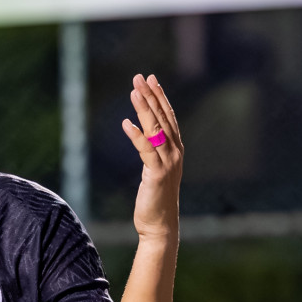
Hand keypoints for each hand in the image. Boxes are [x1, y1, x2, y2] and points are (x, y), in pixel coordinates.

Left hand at [121, 74, 183, 243]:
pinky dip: (137, 136)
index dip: (160, 97)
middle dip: (151, 95)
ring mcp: (168, 163)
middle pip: (163, 118)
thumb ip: (151, 151)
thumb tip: (142, 133)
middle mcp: (175, 153)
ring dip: (144, 108)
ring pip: (156, 130)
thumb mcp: (153, 170)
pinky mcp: (157, 174)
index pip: (168, 117)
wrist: (160, 226)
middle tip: (141, 76)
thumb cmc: (155, 200)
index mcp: (175, 150)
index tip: (151, 79)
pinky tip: (126, 123)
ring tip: (134, 91)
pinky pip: (146, 150)